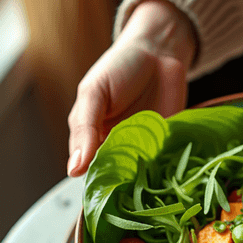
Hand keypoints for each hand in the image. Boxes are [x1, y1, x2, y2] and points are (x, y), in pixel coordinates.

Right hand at [67, 0, 196, 176]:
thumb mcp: (94, 93)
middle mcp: (118, 148)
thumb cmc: (120, 68)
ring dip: (145, 183)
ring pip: (142, 177)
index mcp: (92, 139)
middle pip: (117, 179)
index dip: (95, 183)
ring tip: (148, 187)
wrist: (159, 50)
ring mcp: (145, 149)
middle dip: (122, 187)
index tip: (103, 192)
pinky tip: (169, 179)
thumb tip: (73, 169)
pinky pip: (167, 166)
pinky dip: (168, 173)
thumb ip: (84, 128)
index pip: (89, 171)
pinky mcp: (169, 146)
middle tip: (128, 189)